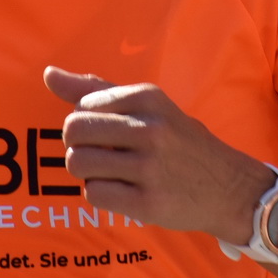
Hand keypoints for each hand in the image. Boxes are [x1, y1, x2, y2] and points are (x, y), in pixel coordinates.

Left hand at [44, 67, 272, 245]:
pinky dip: (100, 193)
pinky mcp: (147, 202)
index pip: (82, 105)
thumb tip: (48, 74)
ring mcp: (150, 167)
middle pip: (74, 132)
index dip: (87, 122)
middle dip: (78, 145)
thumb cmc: (180, 142)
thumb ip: (96, 90)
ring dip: (87, 171)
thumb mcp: (149, 106)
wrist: (228, 186)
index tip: (111, 132)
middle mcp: (150, 129)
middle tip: (101, 153)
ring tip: (111, 172)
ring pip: (78, 163)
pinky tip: (122, 191)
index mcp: (149, 98)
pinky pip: (93, 194)